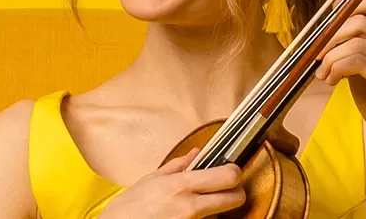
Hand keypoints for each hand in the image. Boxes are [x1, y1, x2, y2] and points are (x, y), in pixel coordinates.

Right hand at [98, 148, 245, 218]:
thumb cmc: (130, 208)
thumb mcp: (152, 179)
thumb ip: (178, 165)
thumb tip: (196, 153)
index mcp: (182, 185)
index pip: (226, 177)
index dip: (235, 174)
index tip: (232, 173)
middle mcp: (190, 206)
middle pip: (234, 198)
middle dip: (235, 194)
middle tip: (229, 191)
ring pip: (220, 216)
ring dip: (216, 211)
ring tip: (201, 207)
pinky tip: (190, 218)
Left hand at [315, 0, 365, 151]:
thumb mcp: (359, 60)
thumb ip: (351, 36)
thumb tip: (337, 5)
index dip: (349, 7)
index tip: (329, 23)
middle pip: (360, 21)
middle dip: (332, 35)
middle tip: (318, 53)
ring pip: (355, 43)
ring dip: (331, 57)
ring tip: (323, 72)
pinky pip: (356, 61)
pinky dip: (336, 68)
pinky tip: (330, 80)